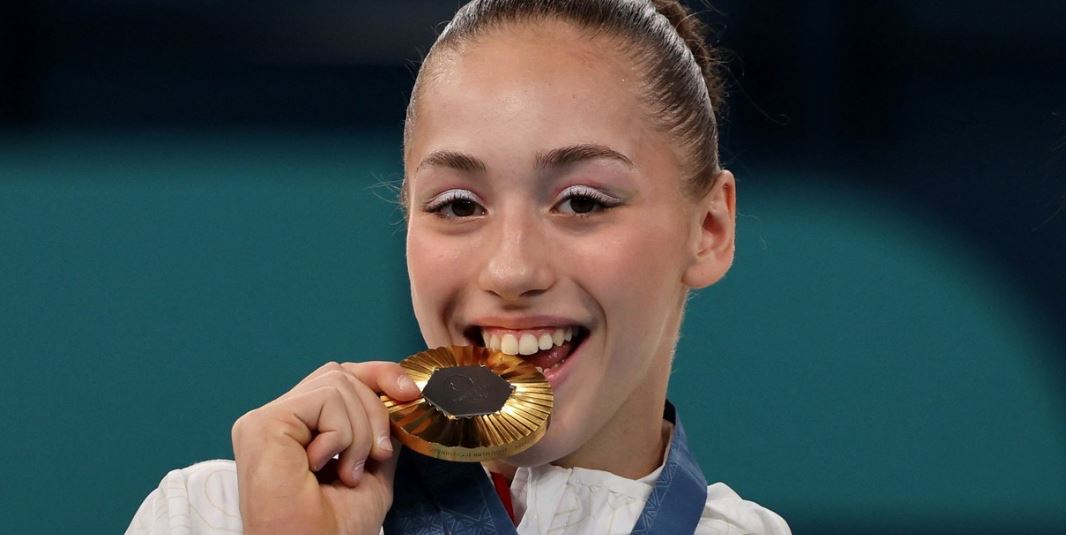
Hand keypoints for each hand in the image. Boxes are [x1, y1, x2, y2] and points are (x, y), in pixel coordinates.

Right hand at [231, 361, 421, 534]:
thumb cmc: (335, 528)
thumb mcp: (373, 471)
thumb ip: (378, 433)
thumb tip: (399, 399)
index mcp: (299, 429)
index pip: (340, 377)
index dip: (379, 375)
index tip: (410, 394)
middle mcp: (279, 419)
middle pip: (341, 374)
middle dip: (375, 410)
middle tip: (376, 455)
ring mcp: (267, 419)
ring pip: (337, 383)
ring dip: (360, 431)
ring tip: (347, 471)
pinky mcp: (264, 423)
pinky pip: (325, 399)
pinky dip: (341, 434)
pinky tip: (323, 466)